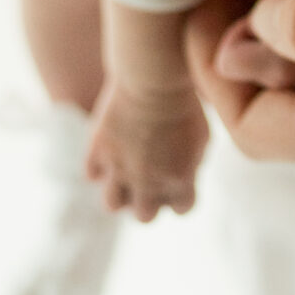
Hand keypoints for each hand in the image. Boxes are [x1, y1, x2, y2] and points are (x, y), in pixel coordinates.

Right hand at [85, 76, 210, 219]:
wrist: (154, 77)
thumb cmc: (186, 102)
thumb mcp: (202, 136)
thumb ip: (194, 164)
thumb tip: (186, 177)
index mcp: (180, 180)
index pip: (183, 209)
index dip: (181, 194)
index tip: (179, 177)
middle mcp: (148, 182)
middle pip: (145, 216)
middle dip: (148, 200)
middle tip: (151, 176)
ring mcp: (120, 169)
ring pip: (112, 205)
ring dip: (120, 191)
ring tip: (127, 172)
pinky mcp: (98, 151)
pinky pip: (92, 175)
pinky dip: (100, 167)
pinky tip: (112, 149)